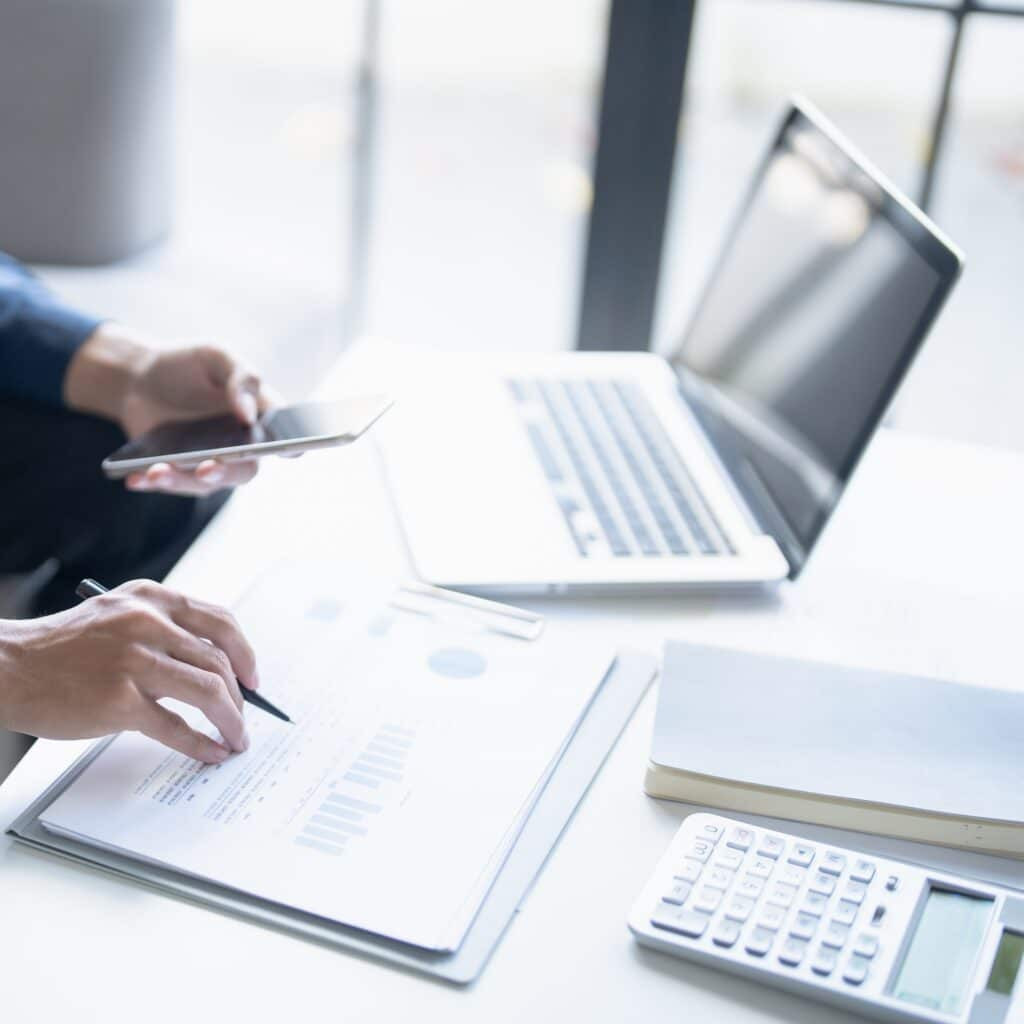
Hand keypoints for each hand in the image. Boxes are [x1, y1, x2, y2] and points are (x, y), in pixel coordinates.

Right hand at [0, 580, 256, 762]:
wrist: (6, 668)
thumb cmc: (62, 647)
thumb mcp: (117, 614)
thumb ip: (162, 628)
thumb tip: (214, 663)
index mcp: (152, 599)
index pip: (221, 622)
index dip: (245, 654)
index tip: (253, 677)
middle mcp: (148, 624)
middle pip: (219, 662)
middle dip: (240, 695)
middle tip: (245, 716)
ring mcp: (134, 662)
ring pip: (208, 692)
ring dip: (231, 720)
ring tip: (237, 737)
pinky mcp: (119, 701)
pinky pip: (176, 726)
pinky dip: (201, 742)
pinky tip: (212, 752)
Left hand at [65, 323, 275, 495]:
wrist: (140, 378)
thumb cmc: (187, 366)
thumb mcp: (214, 356)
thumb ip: (241, 377)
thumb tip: (248, 414)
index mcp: (259, 419)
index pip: (284, 439)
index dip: (291, 447)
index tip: (287, 451)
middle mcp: (240, 448)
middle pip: (244, 470)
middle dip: (226, 472)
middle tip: (208, 467)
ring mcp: (210, 464)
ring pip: (204, 483)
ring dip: (180, 480)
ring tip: (156, 470)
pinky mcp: (179, 473)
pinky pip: (170, 485)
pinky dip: (151, 482)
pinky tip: (135, 477)